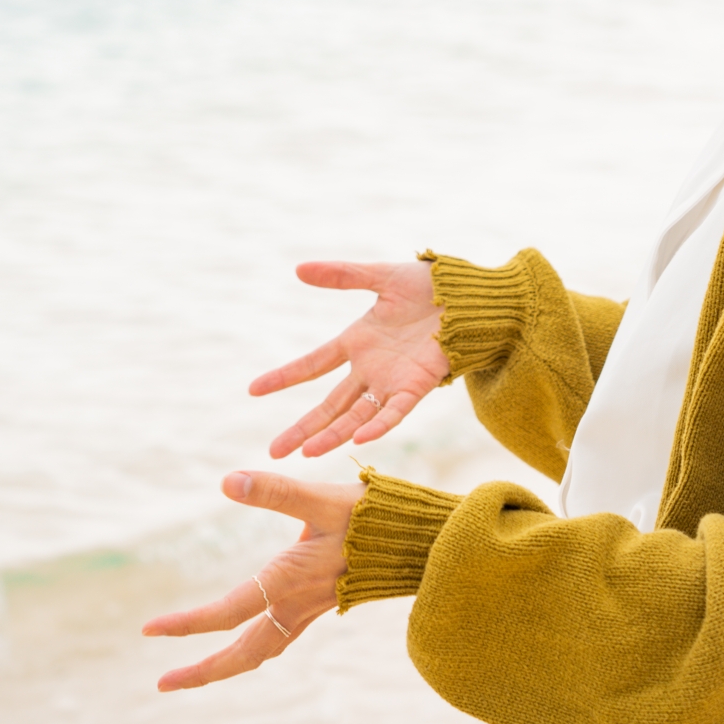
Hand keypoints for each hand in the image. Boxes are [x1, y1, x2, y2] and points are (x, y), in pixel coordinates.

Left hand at [142, 470, 364, 690]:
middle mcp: (297, 604)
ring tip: (197, 672)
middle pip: (243, 652)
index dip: (186, 624)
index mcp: (290, 580)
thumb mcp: (322, 497)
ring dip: (227, 664)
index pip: (228, 612)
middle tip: (164, 682)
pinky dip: (255, 648)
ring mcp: (312, 609)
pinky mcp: (324, 604)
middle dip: (202, 670)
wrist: (423, 543)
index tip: (149, 631)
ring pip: (262, 650)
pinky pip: (281, 638)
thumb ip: (274, 491)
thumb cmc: (374, 516)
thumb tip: (226, 481)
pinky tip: (249, 641)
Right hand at [252, 260, 448, 457]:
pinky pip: (395, 411)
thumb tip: (298, 269)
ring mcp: (393, 380)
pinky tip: (358, 439)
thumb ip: (342, 275)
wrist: (470, 296)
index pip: (312, 365)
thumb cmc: (429, 286)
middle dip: (302, 428)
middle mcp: (371, 368)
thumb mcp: (380, 277)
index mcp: (357, 342)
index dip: (284, 377)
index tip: (253, 390)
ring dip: (333, 434)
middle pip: (329, 405)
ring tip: (306, 454)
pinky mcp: (419, 385)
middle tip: (273, 451)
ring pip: (356, 416)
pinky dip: (378, 425)